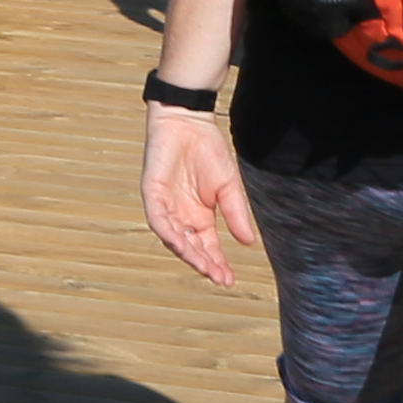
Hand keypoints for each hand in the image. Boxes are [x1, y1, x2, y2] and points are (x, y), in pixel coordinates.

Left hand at [141, 99, 256, 286]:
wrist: (189, 122)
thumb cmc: (208, 150)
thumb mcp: (228, 187)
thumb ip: (235, 214)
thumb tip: (249, 243)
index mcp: (199, 217)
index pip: (207, 247)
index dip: (217, 264)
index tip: (229, 280)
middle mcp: (181, 217)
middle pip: (190, 248)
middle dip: (204, 264)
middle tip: (219, 278)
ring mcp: (165, 207)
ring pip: (173, 238)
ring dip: (188, 253)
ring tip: (204, 267)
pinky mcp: (152, 194)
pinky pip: (158, 219)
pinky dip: (169, 232)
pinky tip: (182, 244)